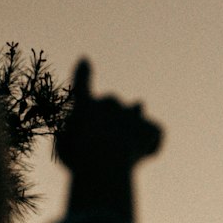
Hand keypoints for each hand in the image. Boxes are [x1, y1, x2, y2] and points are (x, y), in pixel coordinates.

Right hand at [56, 60, 162, 222]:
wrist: (104, 162)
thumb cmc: (78, 161)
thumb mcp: (66, 154)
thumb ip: (72, 144)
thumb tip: (88, 147)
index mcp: (85, 106)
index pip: (82, 83)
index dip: (83, 72)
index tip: (86, 60)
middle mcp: (110, 104)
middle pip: (113, 102)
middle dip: (113, 113)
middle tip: (109, 139)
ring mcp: (132, 114)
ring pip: (138, 111)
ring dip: (136, 120)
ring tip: (132, 138)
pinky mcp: (151, 128)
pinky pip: (156, 134)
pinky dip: (153, 145)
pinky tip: (145, 158)